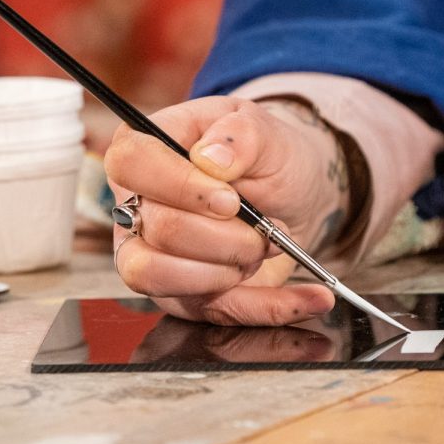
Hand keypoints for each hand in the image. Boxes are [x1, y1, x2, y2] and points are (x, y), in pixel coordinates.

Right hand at [103, 95, 349, 325]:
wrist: (289, 193)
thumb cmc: (263, 154)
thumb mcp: (262, 128)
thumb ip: (239, 133)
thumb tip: (212, 158)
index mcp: (145, 149)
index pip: (130, 164)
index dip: (179, 185)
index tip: (230, 198)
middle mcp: (136, 206)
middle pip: (160, 230)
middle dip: (227, 235)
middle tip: (264, 225)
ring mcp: (151, 256)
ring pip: (162, 279)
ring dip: (231, 270)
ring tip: (266, 246)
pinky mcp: (182, 296)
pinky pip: (213, 315)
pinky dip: (270, 307)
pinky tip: (313, 296)